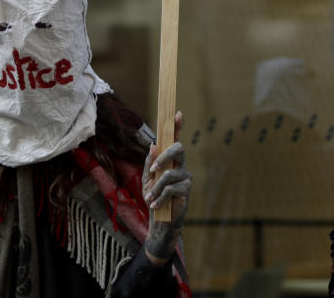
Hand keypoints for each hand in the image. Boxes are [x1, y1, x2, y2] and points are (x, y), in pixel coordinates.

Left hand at [142, 111, 191, 263]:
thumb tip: (153, 145)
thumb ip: (149, 162)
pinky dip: (160, 197)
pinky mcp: (187, 189)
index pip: (174, 140)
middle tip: (153, 170)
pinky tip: (156, 205)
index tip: (177, 113)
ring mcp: (186, 176)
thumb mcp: (147, 179)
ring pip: (169, 173)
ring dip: (156, 187)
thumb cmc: (154, 197)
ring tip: (149, 198)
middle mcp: (181, 165)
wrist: (160, 220)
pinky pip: (171, 188)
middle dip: (164, 156)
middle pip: (178, 148)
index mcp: (170, 160)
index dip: (177, 126)